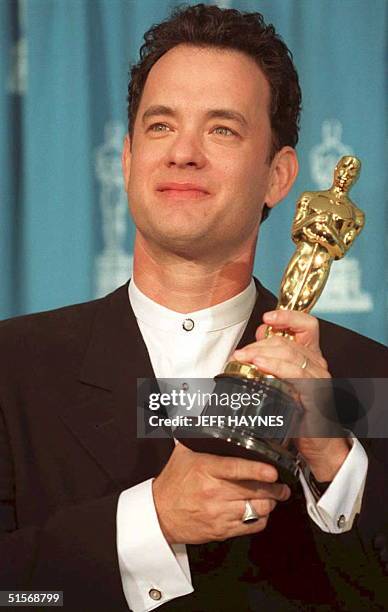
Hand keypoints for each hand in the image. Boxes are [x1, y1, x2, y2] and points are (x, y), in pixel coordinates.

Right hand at [152, 442, 290, 544]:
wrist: (159, 514)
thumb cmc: (173, 482)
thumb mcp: (182, 454)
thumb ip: (197, 437)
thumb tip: (206, 418)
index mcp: (206, 470)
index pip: (237, 469)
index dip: (258, 470)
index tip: (273, 471)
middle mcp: (214, 492)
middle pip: (254, 491)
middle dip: (274, 489)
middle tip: (282, 485)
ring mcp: (219, 513)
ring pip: (257, 510)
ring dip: (270, 503)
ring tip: (274, 497)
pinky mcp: (222, 530)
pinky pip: (251, 527)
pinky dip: (261, 519)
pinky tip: (261, 512)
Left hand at [232, 309, 349, 481]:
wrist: (318, 444)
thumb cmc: (299, 413)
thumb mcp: (284, 380)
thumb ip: (274, 355)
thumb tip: (260, 332)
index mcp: (311, 356)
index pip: (307, 325)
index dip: (288, 315)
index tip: (267, 318)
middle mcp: (317, 364)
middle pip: (288, 340)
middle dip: (259, 344)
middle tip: (240, 353)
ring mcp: (318, 379)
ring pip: (290, 354)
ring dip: (261, 353)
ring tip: (242, 358)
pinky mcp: (316, 395)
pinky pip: (295, 375)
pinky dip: (275, 367)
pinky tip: (259, 366)